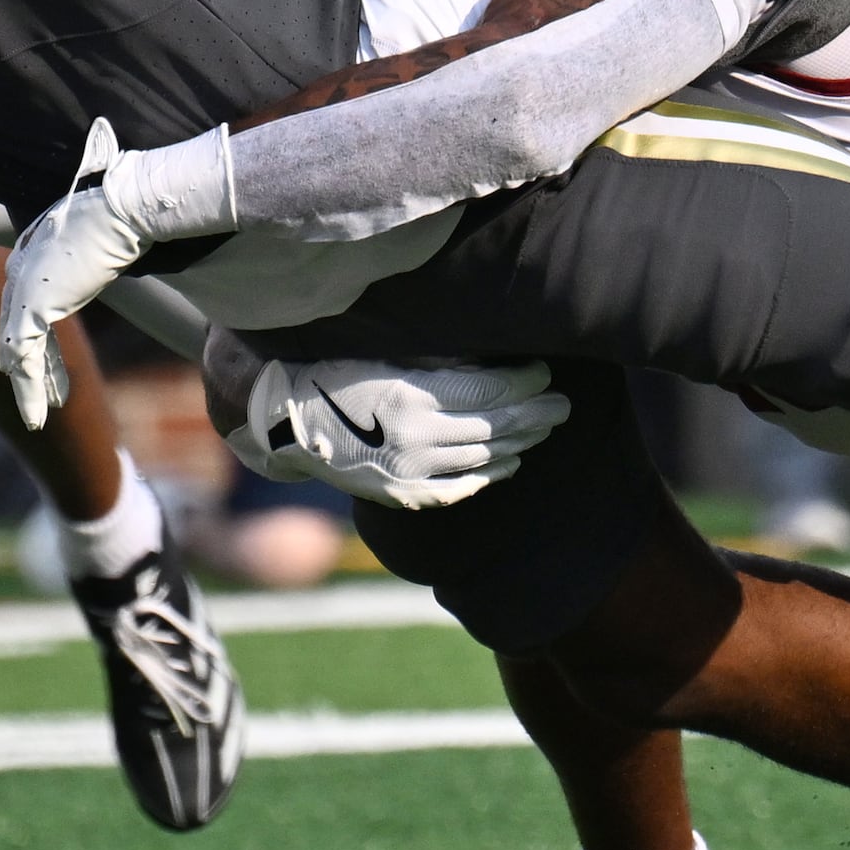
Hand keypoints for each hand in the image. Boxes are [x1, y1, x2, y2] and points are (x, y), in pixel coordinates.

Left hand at [0, 120, 143, 427]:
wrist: (123, 209)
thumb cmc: (123, 217)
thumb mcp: (100, 241)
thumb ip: (92, 258)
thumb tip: (116, 258)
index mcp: (32, 251)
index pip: (26, 305)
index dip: (37, 341)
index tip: (49, 368)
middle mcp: (19, 267)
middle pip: (16, 329)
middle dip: (28, 368)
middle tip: (42, 398)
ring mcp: (21, 287)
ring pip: (16, 350)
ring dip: (28, 388)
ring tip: (38, 418)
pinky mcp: (30, 305)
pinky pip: (24, 357)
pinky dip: (29, 390)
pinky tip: (37, 415)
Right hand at [222, 358, 569, 509]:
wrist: (288, 424)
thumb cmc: (335, 373)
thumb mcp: (384, 354)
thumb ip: (436, 361)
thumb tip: (493, 358)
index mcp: (411, 396)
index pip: (487, 390)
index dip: (523, 382)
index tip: (544, 372)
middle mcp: (416, 439)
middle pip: (495, 427)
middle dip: (534, 415)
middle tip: (562, 405)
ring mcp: (411, 472)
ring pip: (484, 460)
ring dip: (520, 444)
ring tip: (543, 429)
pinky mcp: (405, 495)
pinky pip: (461, 488)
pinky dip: (492, 475)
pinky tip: (512, 463)